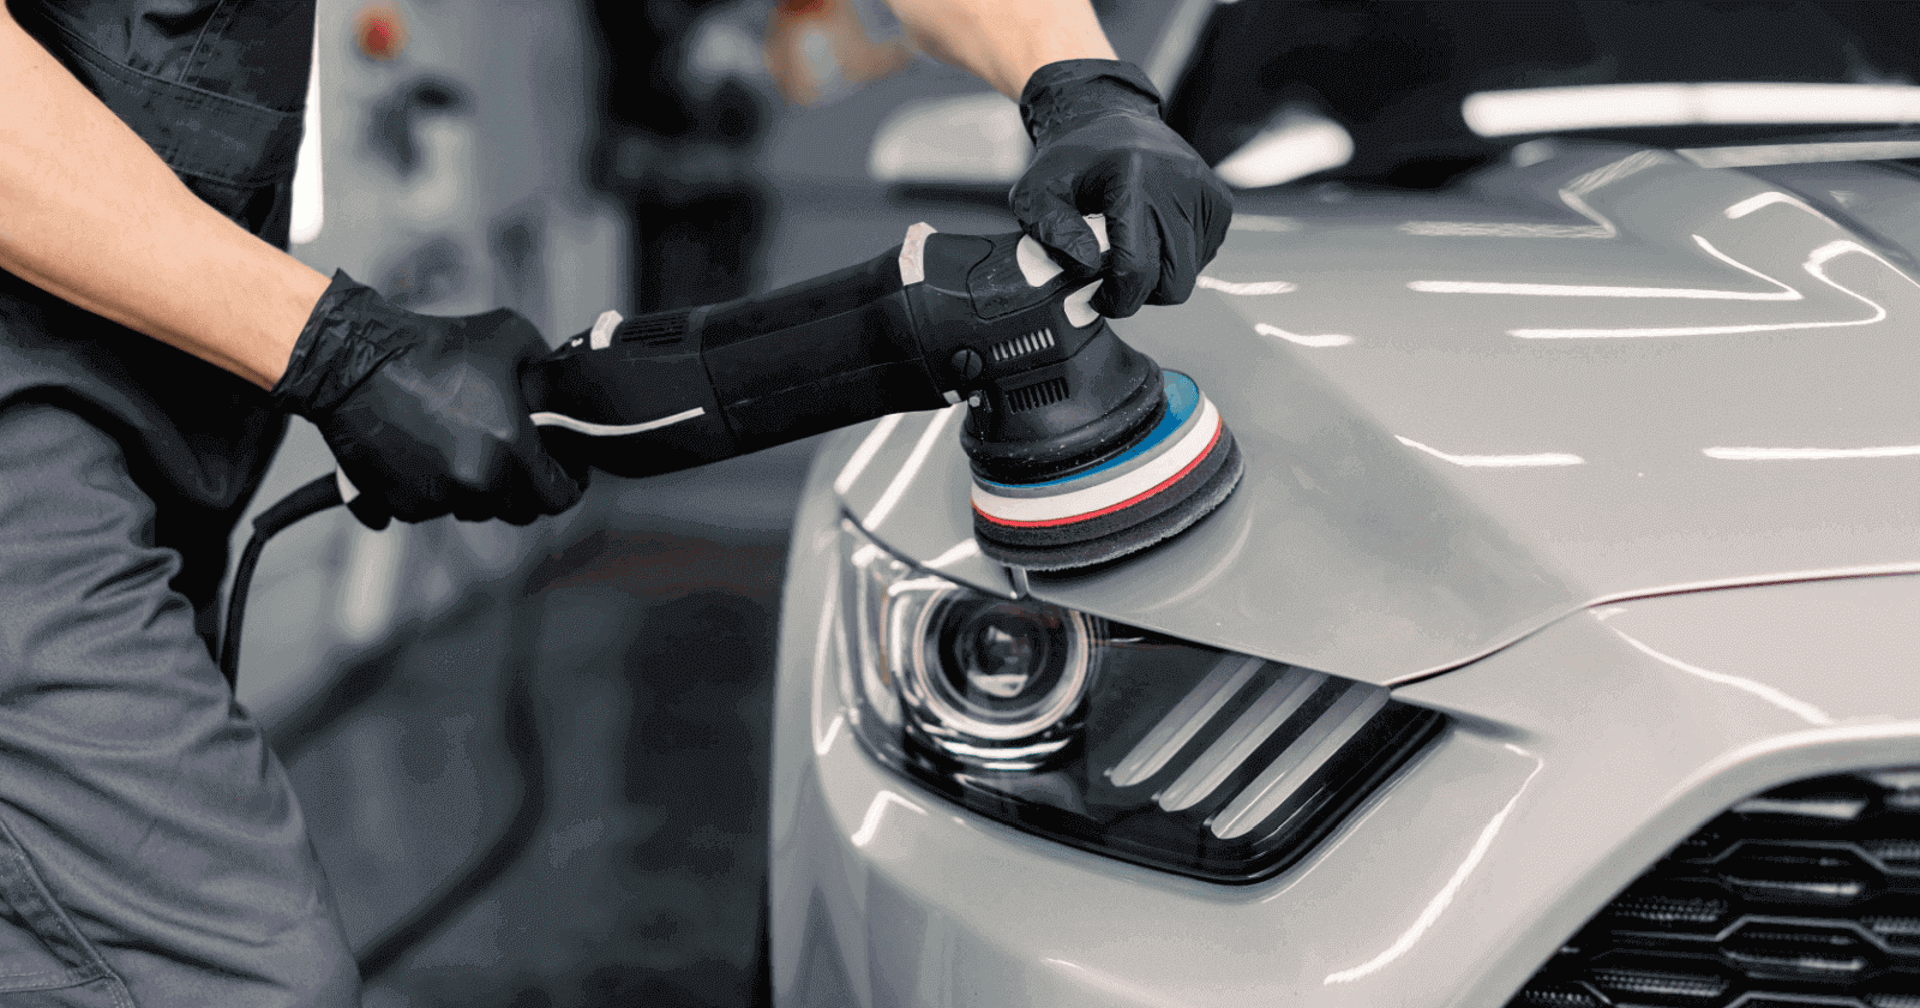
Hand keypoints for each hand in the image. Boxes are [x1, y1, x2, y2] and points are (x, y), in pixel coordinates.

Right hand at [271, 271, 585, 528]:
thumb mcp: (511, 337)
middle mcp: (475, 481)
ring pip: (475, 510)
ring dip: (478, 490)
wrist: (356, 362)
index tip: (562, 472)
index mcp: (510, 448)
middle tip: (515, 459)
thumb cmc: (431, 347)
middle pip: (519, 510)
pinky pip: (433, 510)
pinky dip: (436, 491)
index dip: (568, 484)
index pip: (558, 497)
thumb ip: (547, 370)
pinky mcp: (401, 503)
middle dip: (523, 488)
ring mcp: (436, 497)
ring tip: (468, 450)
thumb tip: (561, 390)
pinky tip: (432, 456)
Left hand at [1011, 59, 1232, 318]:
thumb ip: (1053, 233)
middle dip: (1141, 294)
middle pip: (1174, 282)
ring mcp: (1205, 192)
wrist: (1108, 117)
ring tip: (1132, 251)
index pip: (1137, 266)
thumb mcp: (1037, 192)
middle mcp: (1178, 183)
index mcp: (1133, 179)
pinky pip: (1203, 255)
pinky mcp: (1219, 201)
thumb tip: (1088, 267)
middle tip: (1114, 279)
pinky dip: (1177, 259)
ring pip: (1190, 274)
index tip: (1098, 298)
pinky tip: (1154, 236)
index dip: (1117, 298)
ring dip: (1159, 277)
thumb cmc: (1071, 161)